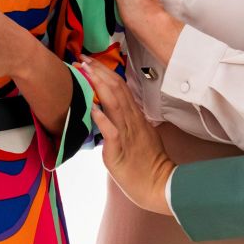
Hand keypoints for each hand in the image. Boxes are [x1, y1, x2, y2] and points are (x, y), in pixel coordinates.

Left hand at [78, 57, 175, 216]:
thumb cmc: (149, 162)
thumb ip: (129, 121)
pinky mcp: (120, 150)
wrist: (160, 185)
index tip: (91, 61)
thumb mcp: (141, 135)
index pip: (121, 88)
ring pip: (114, 104)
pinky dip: (102, 118)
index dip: (106, 72)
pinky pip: (112, 132)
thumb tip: (113, 112)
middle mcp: (132, 121)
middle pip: (116, 90)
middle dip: (99, 72)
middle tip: (83, 58)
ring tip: (86, 72)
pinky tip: (93, 108)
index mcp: (136, 117)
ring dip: (99, 86)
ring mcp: (127, 134)